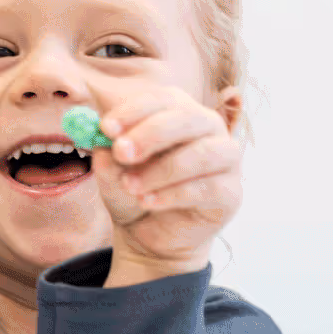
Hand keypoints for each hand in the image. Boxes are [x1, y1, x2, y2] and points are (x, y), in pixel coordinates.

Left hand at [90, 86, 242, 278]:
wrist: (149, 234)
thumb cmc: (134, 190)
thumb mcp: (112, 174)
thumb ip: (108, 156)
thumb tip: (101, 139)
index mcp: (177, 112)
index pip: (162, 99)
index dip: (133, 111)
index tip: (106, 128)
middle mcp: (207, 128)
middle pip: (187, 118)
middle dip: (150, 134)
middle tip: (121, 152)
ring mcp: (225, 159)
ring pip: (201, 154)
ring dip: (160, 170)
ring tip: (131, 187)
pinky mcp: (231, 192)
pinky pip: (207, 187)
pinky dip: (173, 195)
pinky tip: (148, 202)